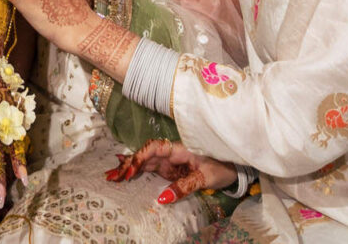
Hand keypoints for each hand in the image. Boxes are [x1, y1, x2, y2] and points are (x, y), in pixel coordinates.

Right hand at [115, 140, 237, 205]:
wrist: (236, 168)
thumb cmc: (223, 167)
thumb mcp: (204, 178)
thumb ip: (183, 187)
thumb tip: (161, 199)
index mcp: (179, 149)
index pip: (153, 149)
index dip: (139, 158)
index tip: (129, 172)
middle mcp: (172, 153)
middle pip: (145, 156)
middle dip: (127, 165)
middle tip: (111, 177)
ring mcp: (171, 162)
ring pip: (145, 163)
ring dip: (129, 169)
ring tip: (112, 176)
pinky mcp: (171, 170)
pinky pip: (151, 170)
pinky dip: (138, 172)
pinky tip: (126, 174)